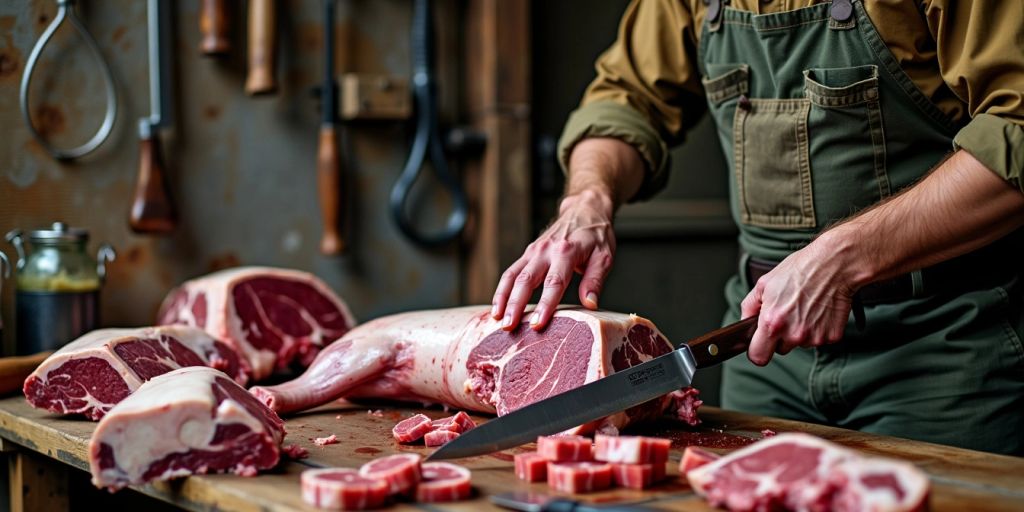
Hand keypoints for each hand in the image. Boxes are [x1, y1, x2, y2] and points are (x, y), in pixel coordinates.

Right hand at [491, 190, 615, 330]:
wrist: (585, 209)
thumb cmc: (596, 235)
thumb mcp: (604, 256)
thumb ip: (595, 280)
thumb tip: (590, 304)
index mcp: (566, 251)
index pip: (554, 282)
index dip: (545, 305)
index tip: (537, 324)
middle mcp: (546, 250)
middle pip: (526, 280)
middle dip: (516, 305)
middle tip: (509, 327)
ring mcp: (534, 251)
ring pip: (512, 276)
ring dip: (503, 298)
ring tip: (498, 320)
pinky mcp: (528, 253)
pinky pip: (511, 272)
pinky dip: (502, 290)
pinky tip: (498, 307)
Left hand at [740, 234, 861, 365]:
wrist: (833, 265)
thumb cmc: (799, 271)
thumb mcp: (764, 284)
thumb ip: (748, 307)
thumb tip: (744, 322)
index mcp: (772, 323)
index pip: (758, 357)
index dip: (757, 351)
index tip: (760, 345)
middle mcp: (793, 334)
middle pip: (780, 350)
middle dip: (780, 337)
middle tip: (787, 314)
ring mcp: (814, 337)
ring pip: (800, 343)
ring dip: (800, 331)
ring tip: (805, 307)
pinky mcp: (832, 337)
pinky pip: (819, 339)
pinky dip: (818, 328)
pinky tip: (818, 310)